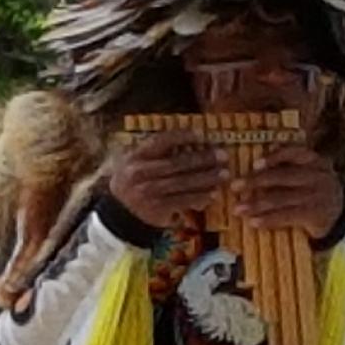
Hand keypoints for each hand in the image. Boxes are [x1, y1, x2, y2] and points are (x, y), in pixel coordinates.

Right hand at [108, 132, 226, 229]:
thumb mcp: (135, 160)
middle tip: (223, 155)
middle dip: (203, 158)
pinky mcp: (157, 209)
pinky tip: (213, 194)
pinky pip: (183, 201)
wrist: (119, 210)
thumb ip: (156, 150)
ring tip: (225, 174)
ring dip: (208, 178)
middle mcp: (140, 173)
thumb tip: (192, 139)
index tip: (202, 134)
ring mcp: (148, 192)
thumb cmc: (134, 180)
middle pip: (178, 163)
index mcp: (135, 157)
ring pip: (184, 182)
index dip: (182, 136)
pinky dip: (200, 197)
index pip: (161, 142)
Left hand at [234, 144, 344, 236]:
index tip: (255, 163)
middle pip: (284, 176)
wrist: (335, 216)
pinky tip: (253, 223)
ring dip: (257, 204)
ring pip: (283, 198)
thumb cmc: (309, 190)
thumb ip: (285, 165)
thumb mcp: (303, 174)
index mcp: (314, 161)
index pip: (295, 152)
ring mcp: (319, 195)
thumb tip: (261, 154)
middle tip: (234, 186)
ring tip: (237, 209)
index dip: (275, 157)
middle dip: (256, 181)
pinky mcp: (317, 214)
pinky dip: (269, 219)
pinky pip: (288, 216)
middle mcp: (319, 176)